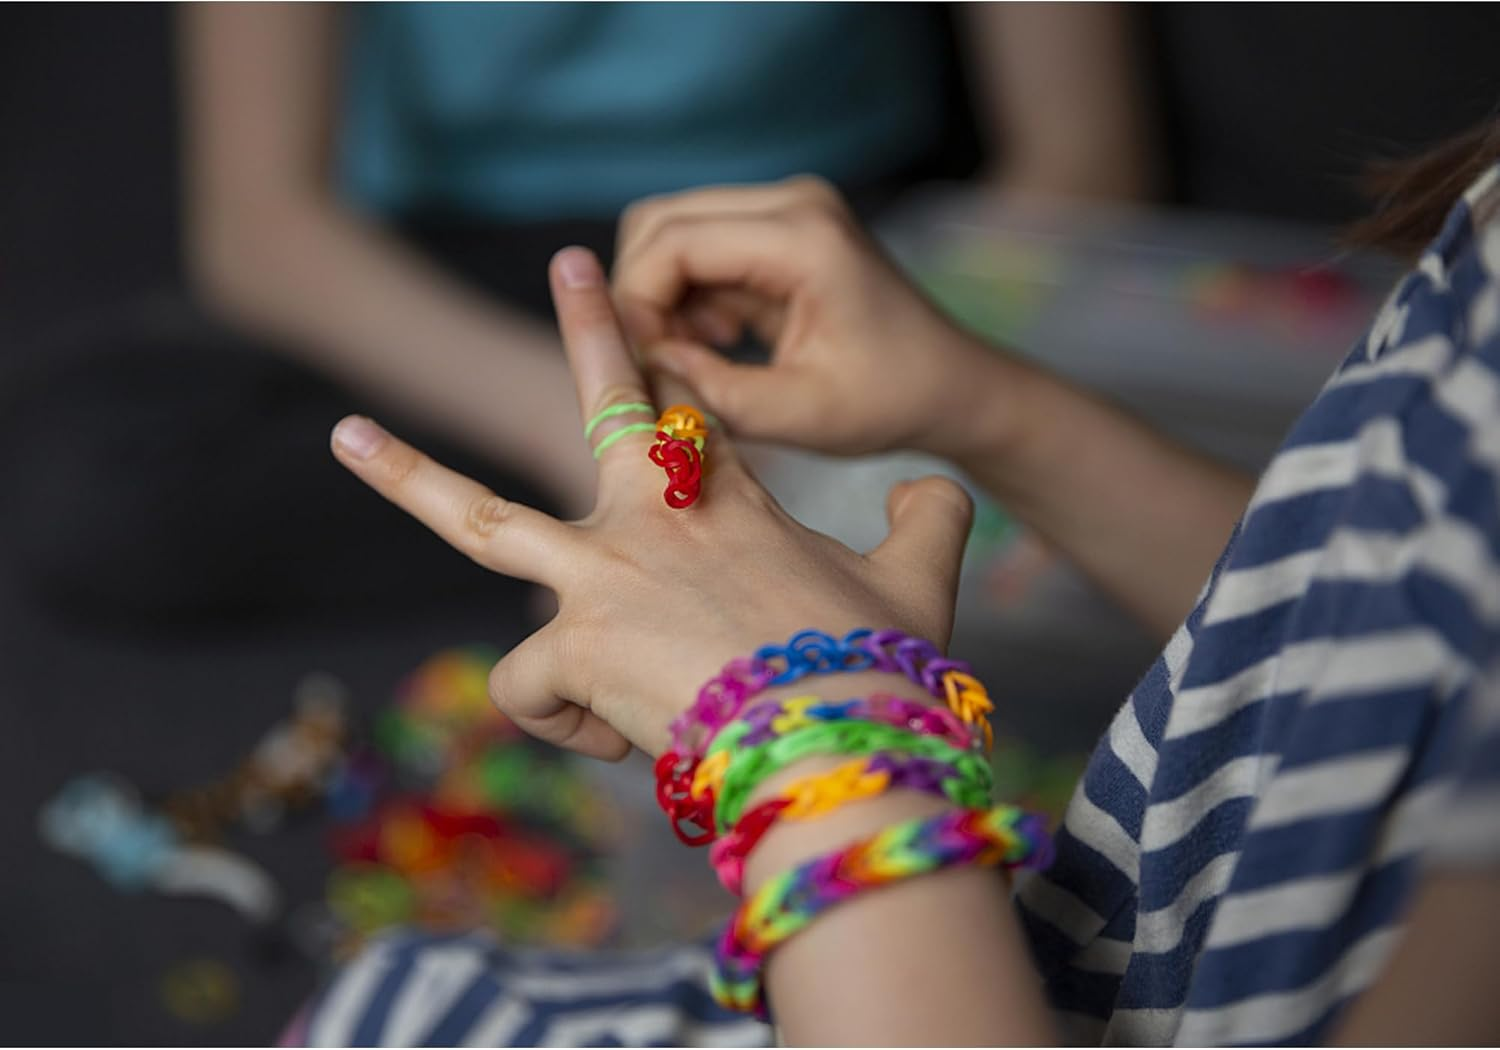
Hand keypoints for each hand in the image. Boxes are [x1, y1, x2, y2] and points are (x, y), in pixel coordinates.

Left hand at [330, 247, 973, 758]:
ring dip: (411, 473)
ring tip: (349, 432)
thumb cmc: (875, 668)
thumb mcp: (919, 584)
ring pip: (481, 517)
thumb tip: (940, 489)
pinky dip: (566, 724)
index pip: (696, 409)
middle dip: (588, 333)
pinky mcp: (567, 640)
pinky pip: (526, 687)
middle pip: (603, 409)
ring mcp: (602, 571)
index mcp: (731, 503)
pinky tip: (626, 743)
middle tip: (572, 270)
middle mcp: (655, 518)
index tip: (658, 315)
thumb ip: (931, 520)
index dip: (677, 360)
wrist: (839, 741)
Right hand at [611, 176, 1027, 459]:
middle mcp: (792, 202)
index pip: (672, 243)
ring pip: (672, 234)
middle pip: (659, 223)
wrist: (951, 384)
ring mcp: (787, 209)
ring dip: (665, 300)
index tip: (643, 368)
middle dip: (643, 298)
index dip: (637, 305)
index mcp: (804, 238)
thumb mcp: (800, 416)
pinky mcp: (781, 229)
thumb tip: (642, 365)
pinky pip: (700, 248)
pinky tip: (721, 343)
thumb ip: (714, 394)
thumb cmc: (891, 401)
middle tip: (663, 364)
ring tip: (700, 359)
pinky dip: (689, 297)